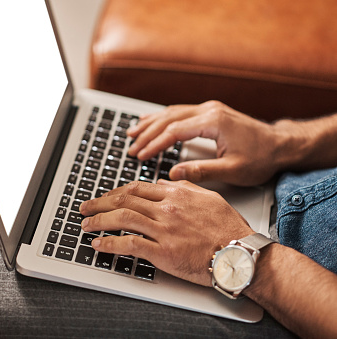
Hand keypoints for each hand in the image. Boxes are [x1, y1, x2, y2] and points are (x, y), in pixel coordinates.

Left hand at [79, 180, 252, 286]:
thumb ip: (185, 187)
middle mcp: (167, 208)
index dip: (115, 192)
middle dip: (99, 203)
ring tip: (85, 224)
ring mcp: (164, 229)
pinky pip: (129, 244)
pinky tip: (99, 244)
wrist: (241, 254)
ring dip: (99, 221)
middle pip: (124, 200)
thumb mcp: (209, 198)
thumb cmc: (229, 229)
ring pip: (122, 218)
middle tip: (85, 207)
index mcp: (176, 194)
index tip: (105, 197)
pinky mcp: (163, 251)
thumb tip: (165, 183)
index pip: (137, 188)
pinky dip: (110, 244)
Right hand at [127, 101, 284, 185]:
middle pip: (169, 118)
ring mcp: (210, 109)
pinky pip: (180, 111)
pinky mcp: (211, 112)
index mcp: (213, 122)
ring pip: (172, 112)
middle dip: (147, 133)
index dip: (154, 144)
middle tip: (131, 147)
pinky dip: (163, 118)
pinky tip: (151, 121)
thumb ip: (201, 171)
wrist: (281, 145)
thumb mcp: (232, 170)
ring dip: (151, 122)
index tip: (140, 156)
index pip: (174, 131)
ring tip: (132, 132)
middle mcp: (209, 110)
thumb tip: (173, 175)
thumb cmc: (261, 158)